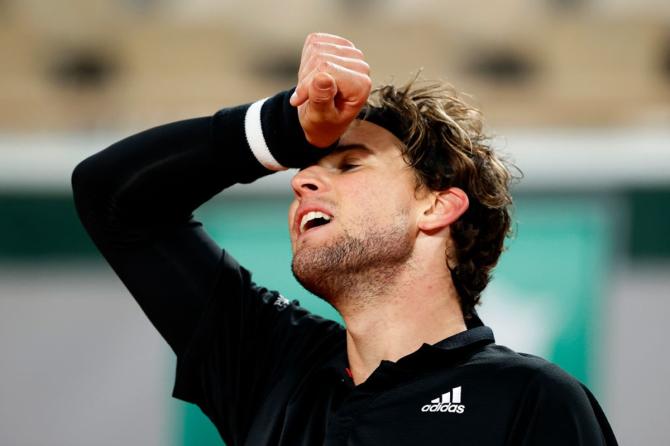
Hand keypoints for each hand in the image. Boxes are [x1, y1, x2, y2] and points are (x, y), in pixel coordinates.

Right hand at [290, 33, 371, 147]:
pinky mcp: (339, 44)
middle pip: (320, 58)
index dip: (307, 84)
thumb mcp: (320, 118)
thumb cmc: (323, 122)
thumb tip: (322, 78)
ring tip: (310, 87)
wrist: (322, 119)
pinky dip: (306, 58)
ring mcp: (351, 53)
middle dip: (306, 78)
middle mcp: (361, 66)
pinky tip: (311, 74)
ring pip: (316, 48)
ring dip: (305, 70)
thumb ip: (322, 99)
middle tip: (305, 95)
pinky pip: (314, 41)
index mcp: (361, 85)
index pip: (325, 68)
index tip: (298, 100)